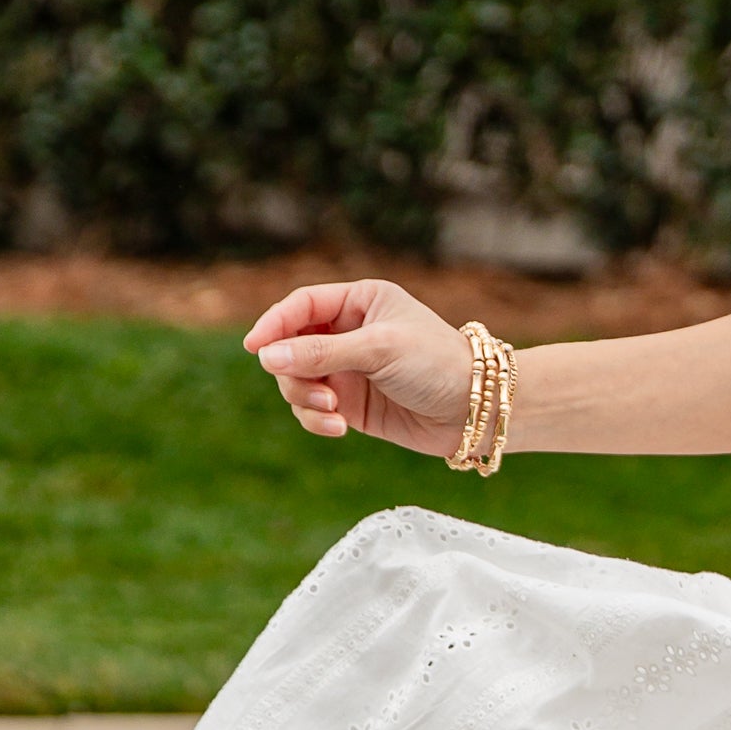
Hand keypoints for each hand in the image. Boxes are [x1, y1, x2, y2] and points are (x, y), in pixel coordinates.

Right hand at [244, 279, 477, 458]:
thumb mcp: (378, 349)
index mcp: (360, 301)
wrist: (474, 409)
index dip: (274, 325)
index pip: (302, 306)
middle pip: (290, 347)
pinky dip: (317, 419)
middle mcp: (349, 332)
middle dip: (293, 371)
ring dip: (304, 398)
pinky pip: (312, 409)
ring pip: (296, 381)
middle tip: (316, 392)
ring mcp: (348, 369)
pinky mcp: (350, 403)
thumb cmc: (436, 364)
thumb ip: (321, 352)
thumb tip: (266, 356)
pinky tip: (339, 428)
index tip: (255, 348)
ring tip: (333, 411)